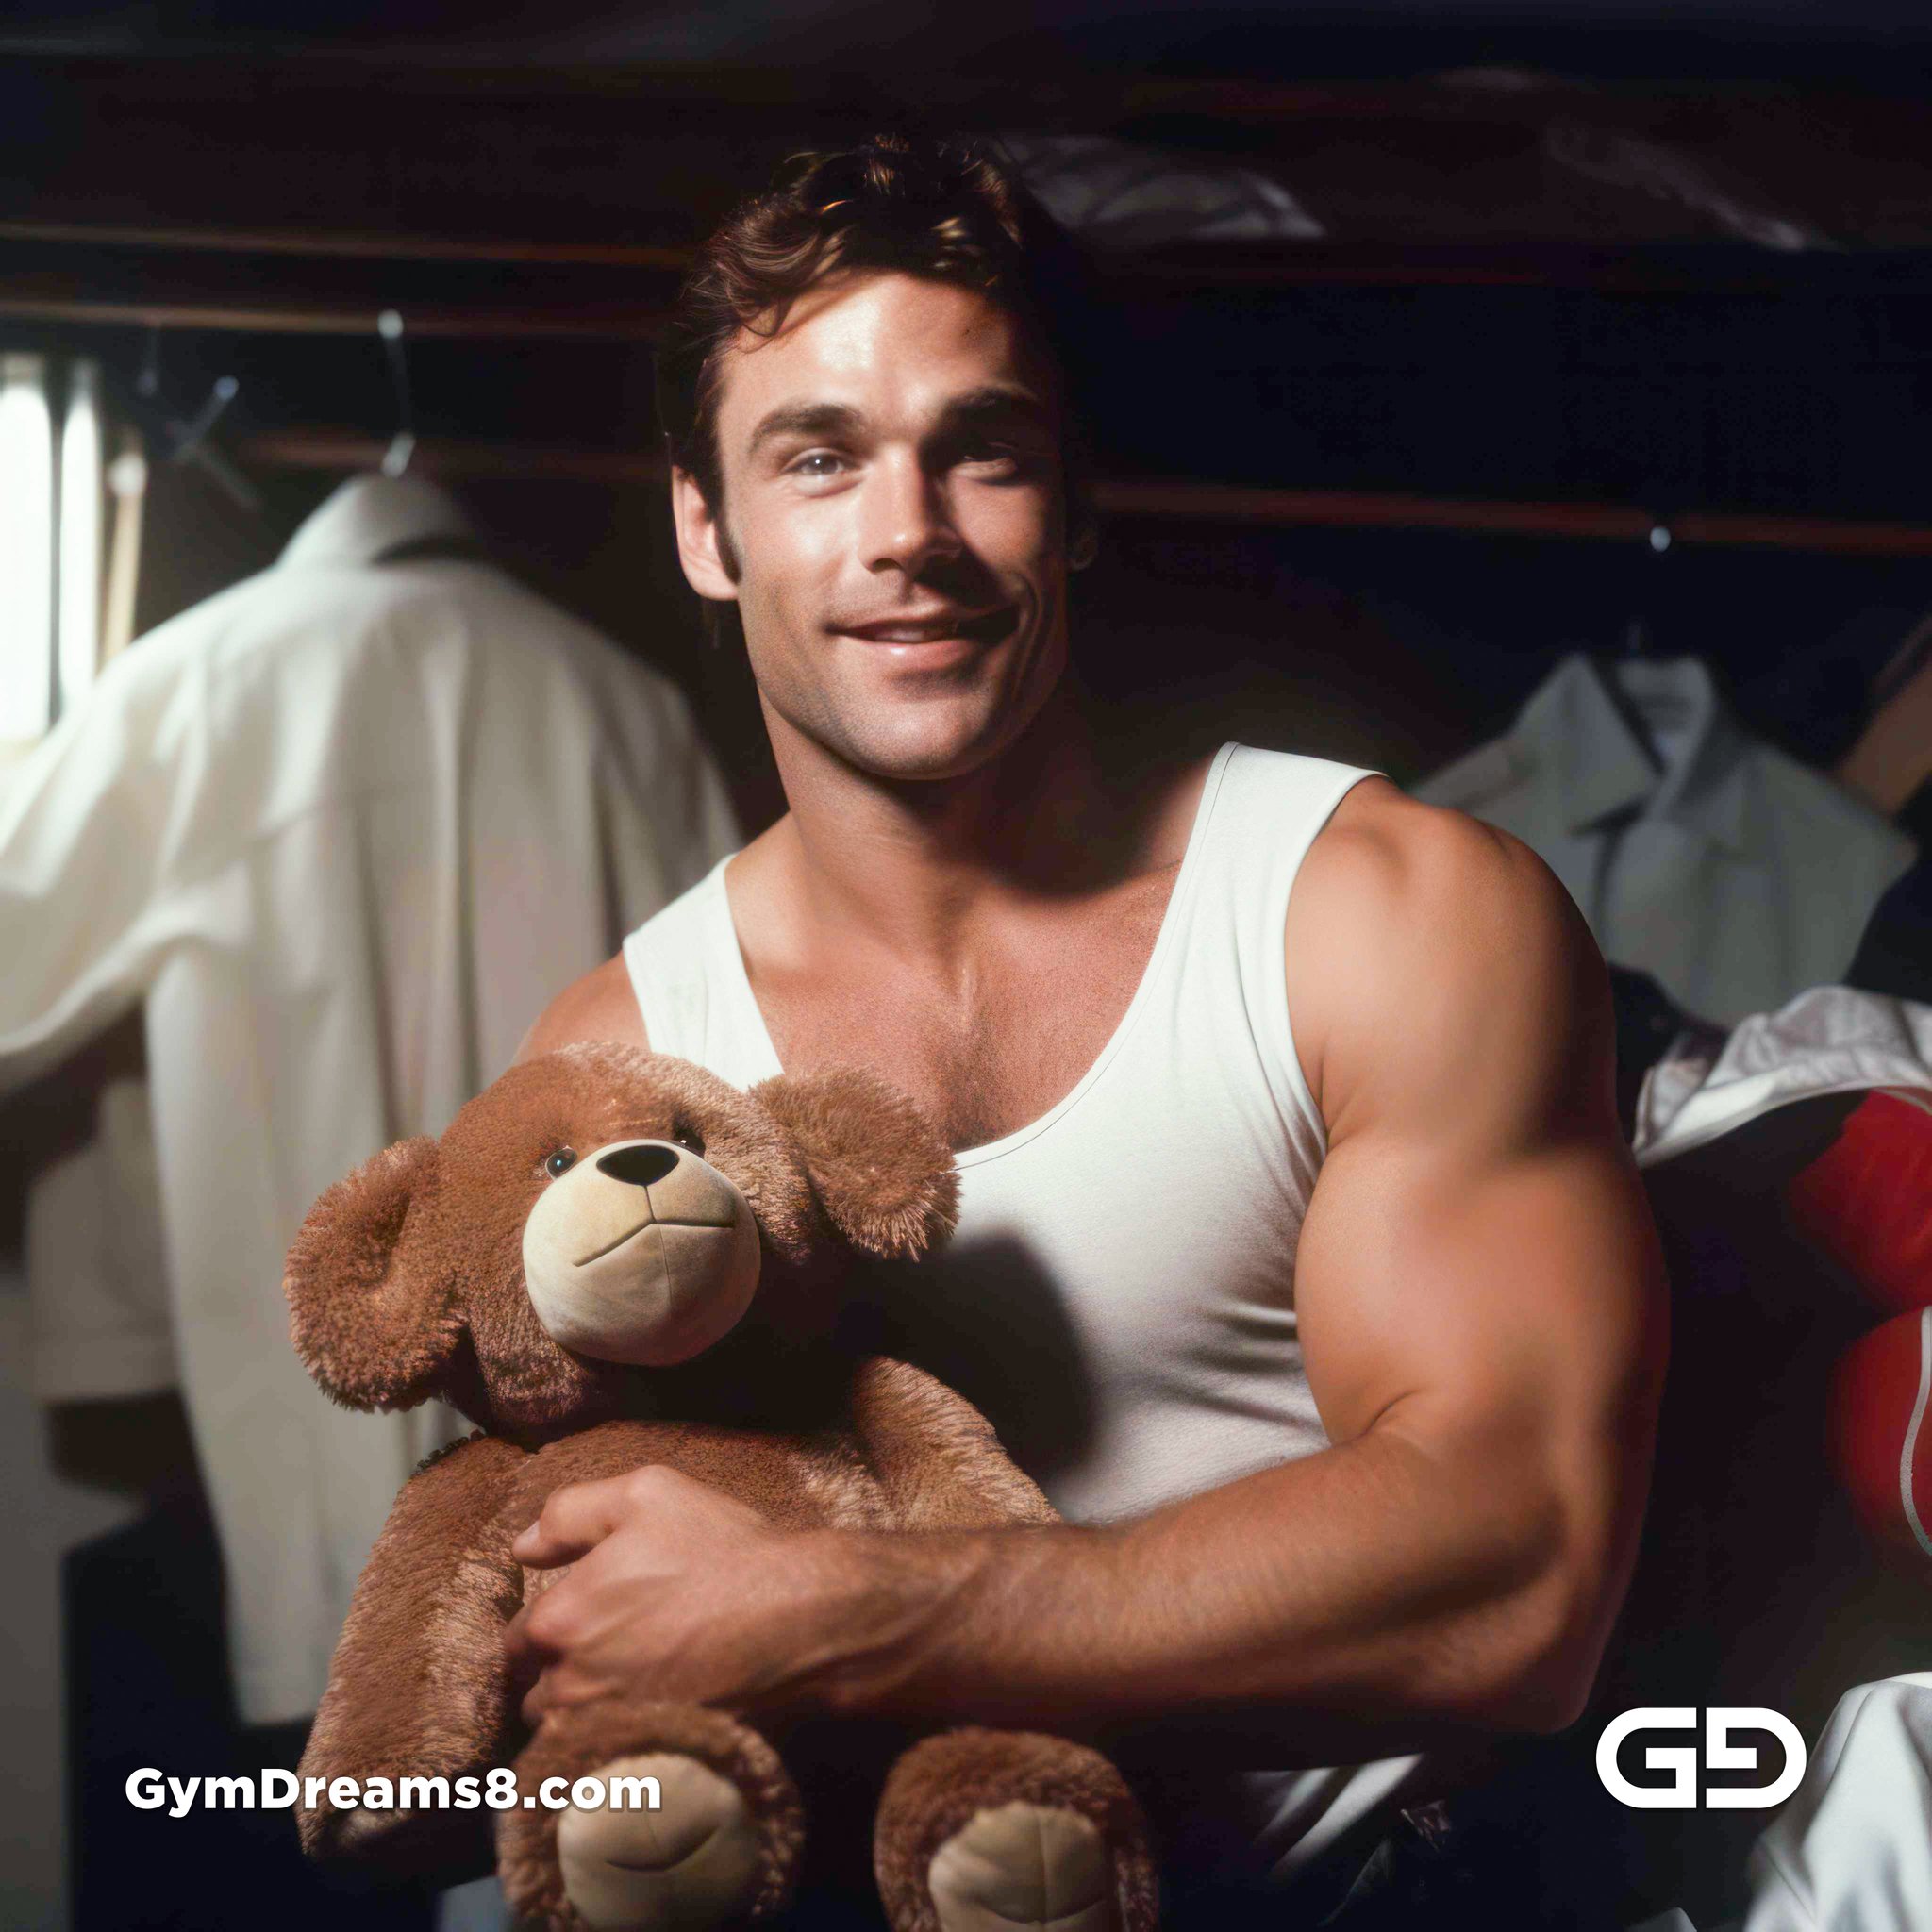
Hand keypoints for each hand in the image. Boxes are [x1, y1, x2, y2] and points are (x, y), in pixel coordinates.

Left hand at [503, 1465, 927, 1728]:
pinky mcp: (646, 1763)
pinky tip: (647, 1718)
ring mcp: (610, 1730)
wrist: (801, 1616)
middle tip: (611, 1653)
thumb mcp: (648, 1494)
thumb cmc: (726, 1550)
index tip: (583, 1621)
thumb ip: (570, 1513)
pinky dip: (614, 1748)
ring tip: (631, 1689)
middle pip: (536, 1696)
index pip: (516, 1643)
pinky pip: (604, 1766)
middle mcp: (572, 1684)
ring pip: (569, 1734)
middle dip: (561, 1677)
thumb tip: (522, 1547)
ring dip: (585, 1716)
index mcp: (561, 1618)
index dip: (548, 1630)